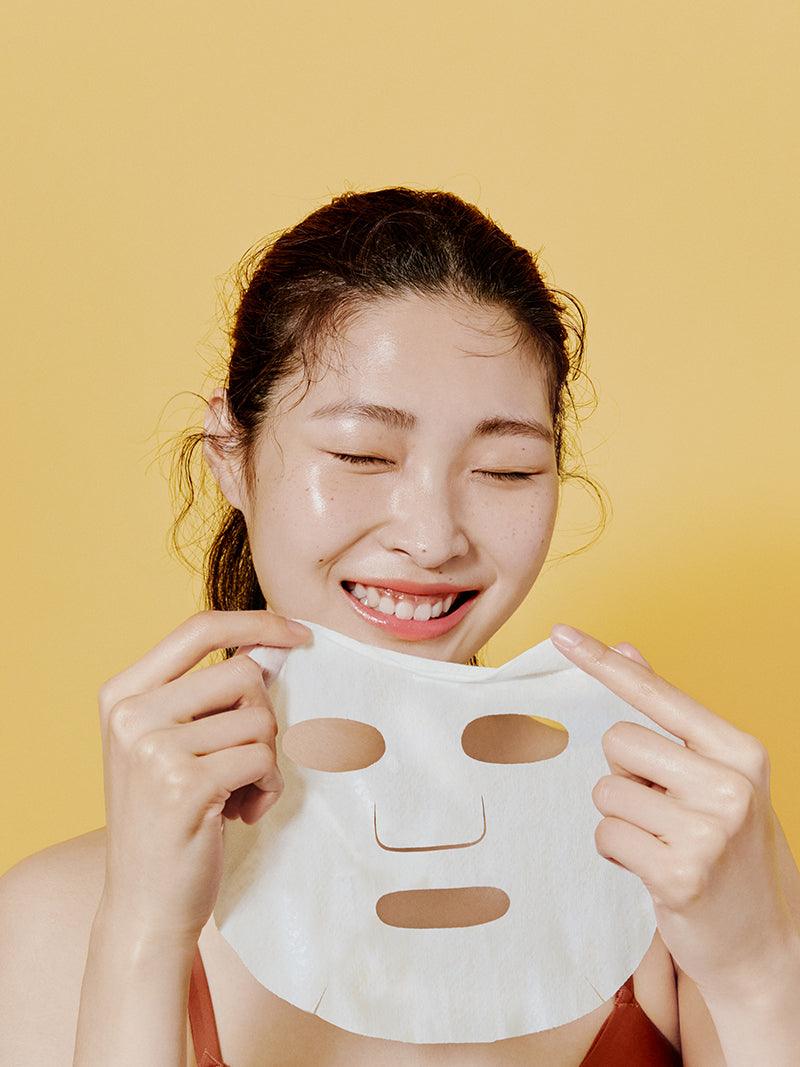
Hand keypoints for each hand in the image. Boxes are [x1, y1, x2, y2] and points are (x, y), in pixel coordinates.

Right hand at [96, 609, 311, 945]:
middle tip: (245, 759)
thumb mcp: (167, 743)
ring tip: (236, 793)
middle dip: (263, 715)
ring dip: (266, 760)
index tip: (298, 634)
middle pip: (243, 673)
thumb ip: (204, 696)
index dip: (256, 623)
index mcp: (123, 693)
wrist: (144, 904)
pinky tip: (241, 813)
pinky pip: (263, 760)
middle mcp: (132, 714)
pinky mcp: (185, 785)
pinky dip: (267, 788)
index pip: (199, 628)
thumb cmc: (167, 818)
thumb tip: (272, 649)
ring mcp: (153, 749)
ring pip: (259, 720)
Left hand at [550, 623, 798, 994]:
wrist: (766, 944)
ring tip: (661, 842)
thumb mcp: (717, 774)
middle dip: (625, 775)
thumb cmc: (731, 848)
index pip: (656, 694)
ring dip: (620, 818)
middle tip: (661, 810)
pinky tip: (652, 869)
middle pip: (617, 742)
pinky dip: (616, 852)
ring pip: (606, 792)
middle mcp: (730, 785)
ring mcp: (707, 832)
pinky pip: (605, 835)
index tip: (560, 632)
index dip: (603, 662)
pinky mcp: (679, 875)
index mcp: (739, 750)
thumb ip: (670, 716)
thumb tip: (629, 649)